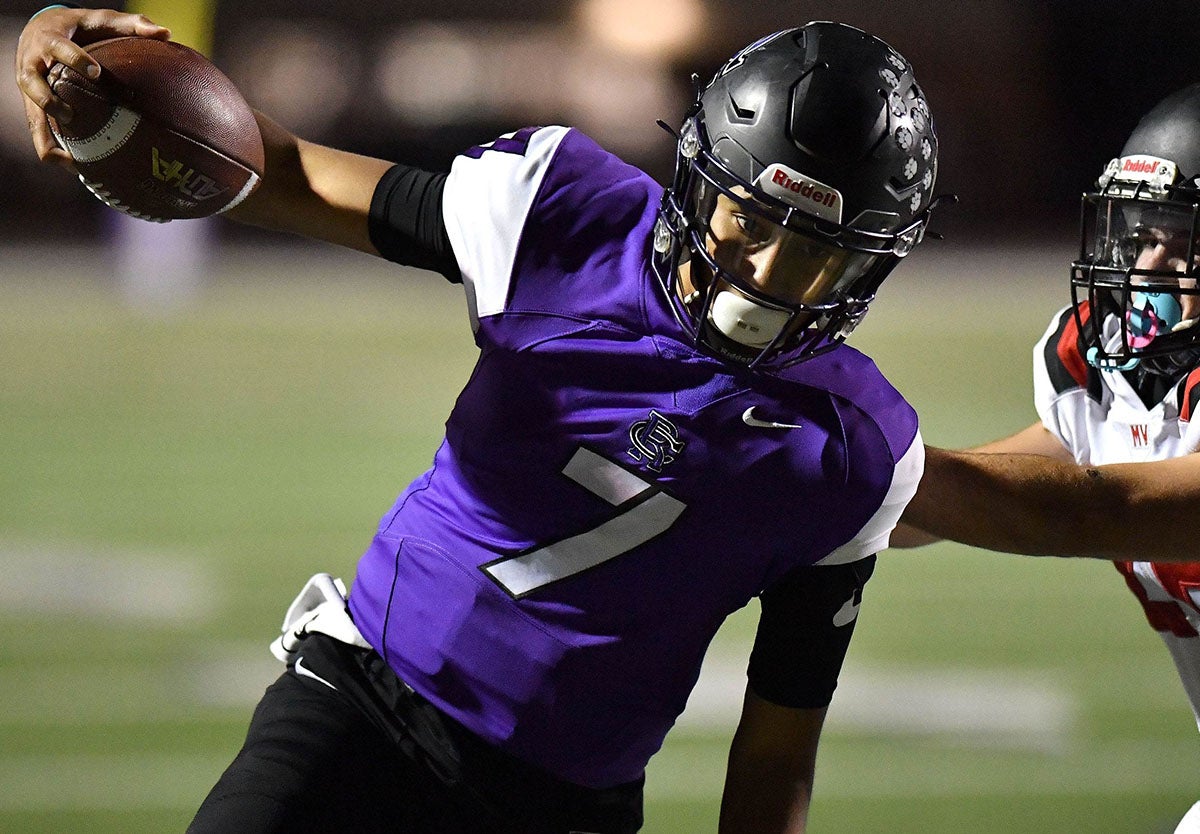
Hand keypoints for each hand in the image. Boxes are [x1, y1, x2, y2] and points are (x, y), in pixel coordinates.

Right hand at [14, 7, 170, 168]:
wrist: (37, 31)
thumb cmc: (79, 27)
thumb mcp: (101, 20)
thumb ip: (133, 24)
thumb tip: (167, 34)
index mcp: (49, 41)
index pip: (59, 49)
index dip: (74, 60)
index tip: (95, 72)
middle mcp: (32, 66)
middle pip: (33, 84)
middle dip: (49, 100)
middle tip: (70, 116)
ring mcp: (29, 89)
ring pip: (32, 116)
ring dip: (47, 137)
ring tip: (72, 159)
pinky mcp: (31, 106)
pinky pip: (38, 132)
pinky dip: (53, 150)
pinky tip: (77, 168)